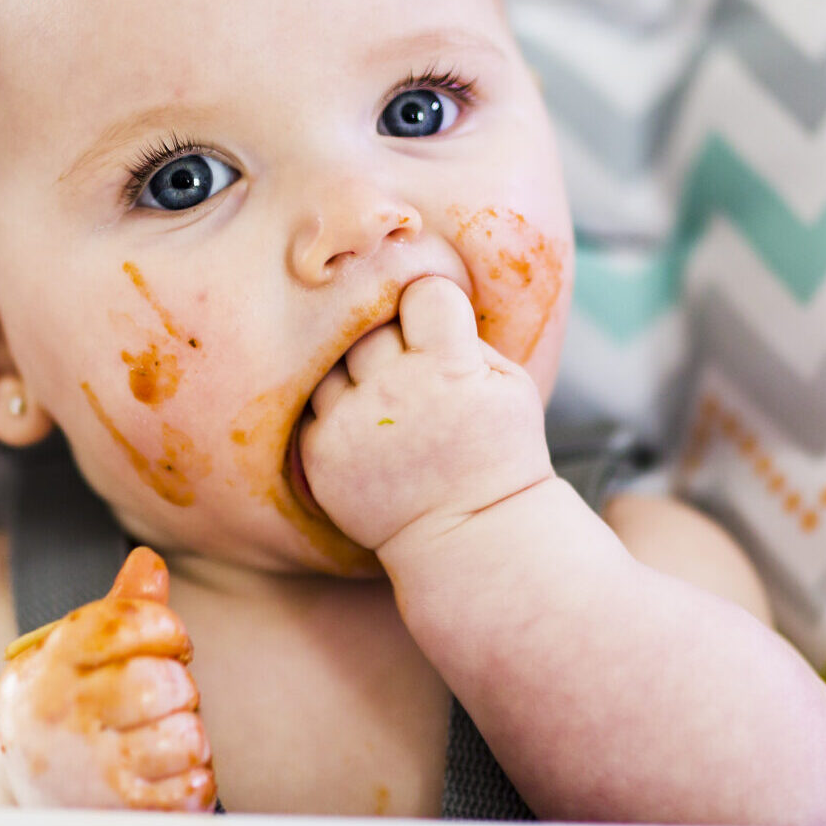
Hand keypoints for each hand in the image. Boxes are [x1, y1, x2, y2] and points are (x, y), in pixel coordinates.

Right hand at [0, 547, 215, 810]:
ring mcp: (91, 773)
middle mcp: (63, 717)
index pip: (131, 621)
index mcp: (50, 664)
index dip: (168, 628)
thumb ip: (117, 612)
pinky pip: (195, 788)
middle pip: (165, 682)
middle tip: (165, 699)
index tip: (169, 644)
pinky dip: (195, 782)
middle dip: (181, 686)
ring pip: (189, 737)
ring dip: (189, 737)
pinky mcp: (120, 818)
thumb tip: (150, 561)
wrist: (13, 800)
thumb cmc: (61, 713)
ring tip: (160, 741)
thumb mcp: (71, 657)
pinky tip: (166, 778)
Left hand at [298, 276, 552, 554]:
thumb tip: (419, 291)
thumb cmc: (497, 450)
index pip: (423, 291)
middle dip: (393, 342)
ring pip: (336, 361)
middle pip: (372, 325)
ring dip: (358, 376)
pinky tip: (369, 435)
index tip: (440, 331)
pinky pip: (316, 405)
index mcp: (449, 367)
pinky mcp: (320, 454)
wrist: (470, 534)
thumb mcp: (510, 384)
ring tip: (390, 405)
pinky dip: (338, 413)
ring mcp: (351, 424)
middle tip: (413, 373)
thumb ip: (465, 334)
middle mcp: (394, 391)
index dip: (433, 307)